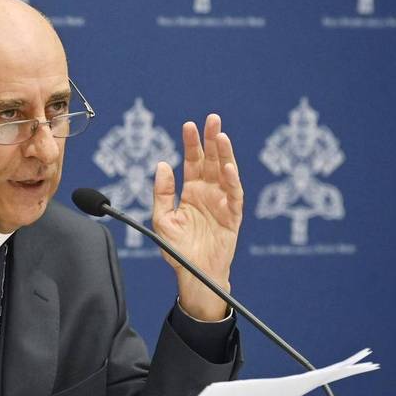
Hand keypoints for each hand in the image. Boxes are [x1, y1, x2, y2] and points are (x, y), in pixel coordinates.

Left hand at [152, 114, 243, 320]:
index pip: (192, 162)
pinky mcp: (232, 216)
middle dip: (212, 140)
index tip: (189, 125)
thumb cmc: (178, 250)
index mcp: (191, 192)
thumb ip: (162, 193)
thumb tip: (162, 164)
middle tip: (212, 119)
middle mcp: (208, 193)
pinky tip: (227, 166)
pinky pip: (234, 195)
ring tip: (221, 135)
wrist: (194, 275)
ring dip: (224, 154)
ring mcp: (222, 203)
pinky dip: (232, 181)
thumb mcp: (162, 219)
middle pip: (211, 161)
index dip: (191, 143)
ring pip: (225, 173)